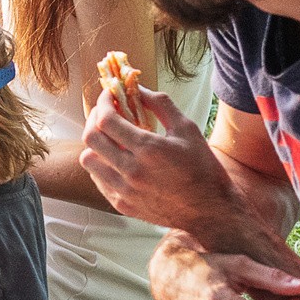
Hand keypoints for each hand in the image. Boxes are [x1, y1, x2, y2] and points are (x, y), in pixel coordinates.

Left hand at [79, 87, 238, 235]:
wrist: (210, 211)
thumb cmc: (203, 168)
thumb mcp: (187, 129)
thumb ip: (160, 105)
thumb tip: (137, 87)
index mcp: (149, 149)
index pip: (107, 119)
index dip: (103, 102)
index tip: (109, 95)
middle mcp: (132, 171)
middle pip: (91, 137)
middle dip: (94, 118)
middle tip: (105, 112)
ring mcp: (124, 190)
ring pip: (88, 160)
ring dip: (95, 144)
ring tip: (110, 138)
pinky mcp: (122, 204)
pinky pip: (97, 179)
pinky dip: (101, 165)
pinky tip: (115, 159)